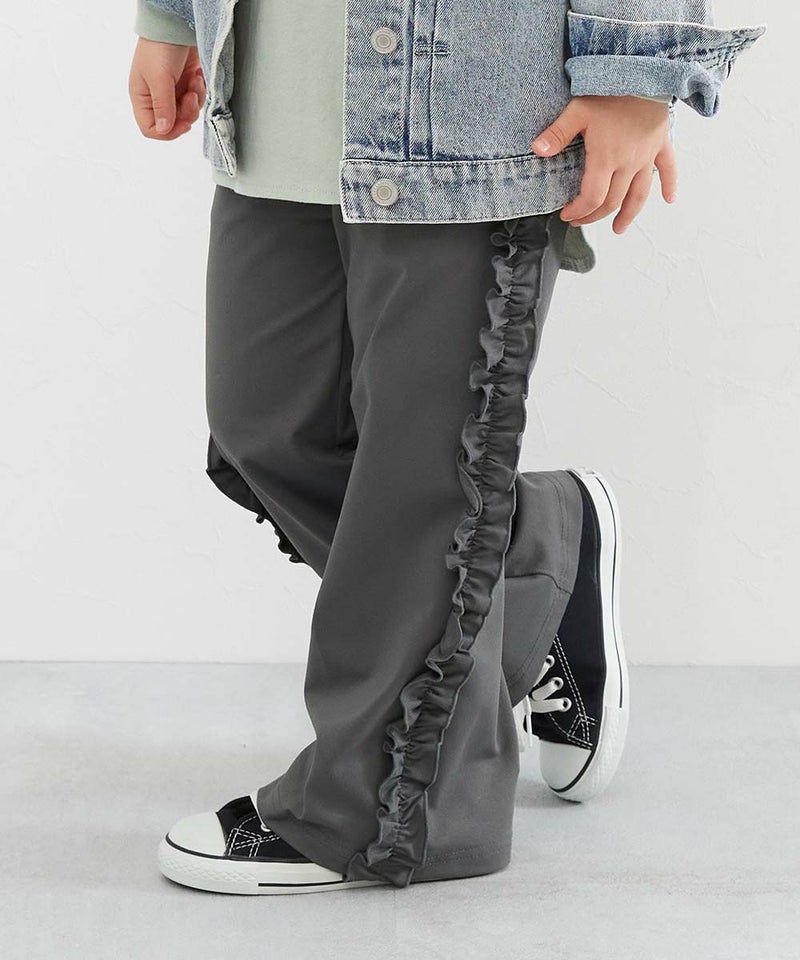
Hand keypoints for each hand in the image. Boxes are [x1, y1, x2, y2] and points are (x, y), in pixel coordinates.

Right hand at [128, 38, 206, 139]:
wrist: (177, 25)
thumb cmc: (160, 47)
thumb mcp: (159, 79)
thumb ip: (163, 107)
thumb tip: (164, 130)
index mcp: (143, 98)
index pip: (151, 128)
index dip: (168, 132)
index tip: (182, 123)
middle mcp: (156, 98)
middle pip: (173, 123)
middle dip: (186, 112)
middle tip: (190, 96)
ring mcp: (172, 92)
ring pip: (188, 113)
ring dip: (195, 99)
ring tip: (194, 80)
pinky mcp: (186, 85)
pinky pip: (197, 100)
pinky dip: (200, 91)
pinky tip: (196, 75)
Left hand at [530, 95, 676, 233]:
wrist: (645, 71)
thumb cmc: (609, 90)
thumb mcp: (577, 109)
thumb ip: (557, 133)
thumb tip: (536, 150)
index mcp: (606, 158)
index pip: (592, 198)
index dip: (579, 211)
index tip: (567, 215)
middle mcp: (628, 163)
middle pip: (612, 202)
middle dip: (594, 216)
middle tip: (581, 220)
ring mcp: (646, 156)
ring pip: (639, 195)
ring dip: (628, 215)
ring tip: (618, 228)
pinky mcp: (661, 144)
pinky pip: (668, 169)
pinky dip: (669, 185)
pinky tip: (670, 199)